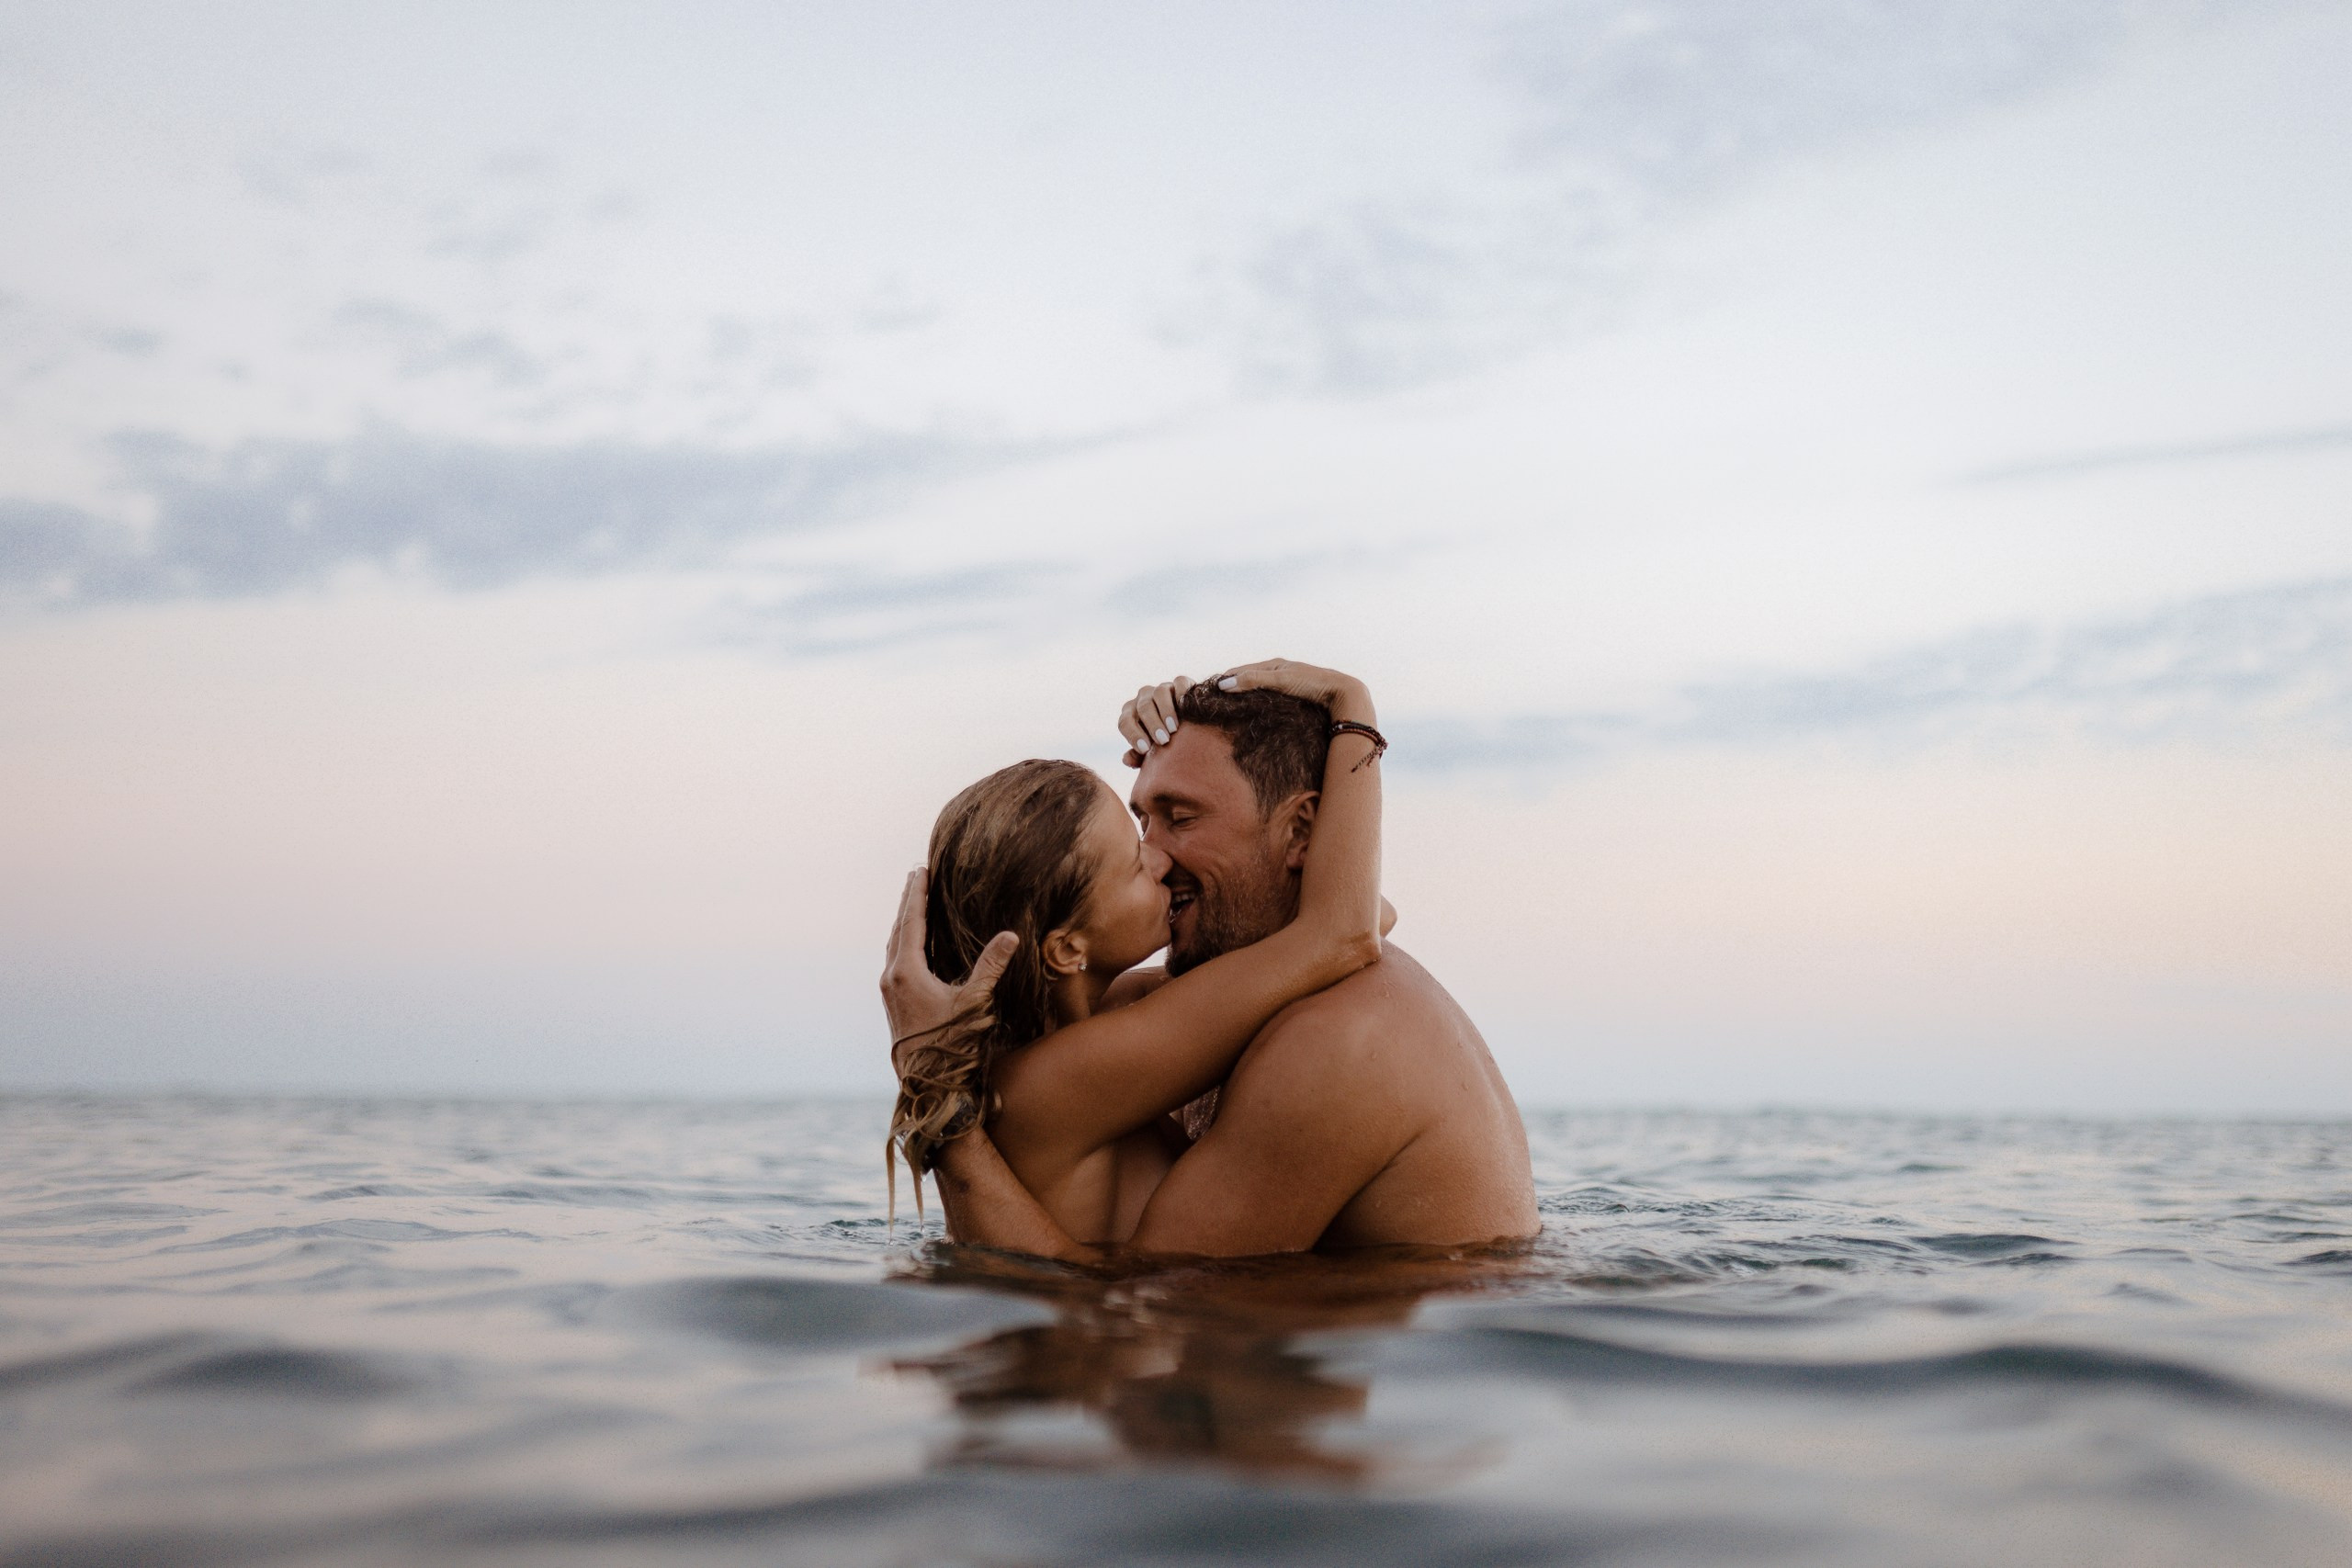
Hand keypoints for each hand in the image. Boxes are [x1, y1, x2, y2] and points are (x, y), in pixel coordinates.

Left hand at [880, 868, 1017, 1074]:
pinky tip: (912, 944)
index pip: (911, 922)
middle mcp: (891, 978)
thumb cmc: (951, 1045)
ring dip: (904, 921)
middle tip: (915, 875)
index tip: (921, 870)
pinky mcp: (893, 1003)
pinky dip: (903, 941)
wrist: (927, 1085)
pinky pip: (895, 960)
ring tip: (913, 902)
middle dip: (908, 901)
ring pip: (893, 945)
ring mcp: (889, 992)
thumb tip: (1011, 935)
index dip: (917, 895)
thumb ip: (991, 967)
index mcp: (905, 972)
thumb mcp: (974, 1003)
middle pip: (898, 929)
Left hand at [1117, 675, 1196, 767]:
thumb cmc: (1164, 741)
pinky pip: (1180, 683)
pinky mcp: (1181, 683)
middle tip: (1163, 740)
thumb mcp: (1152, 751)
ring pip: (1160, 693)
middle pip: (1143, 707)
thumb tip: (1127, 760)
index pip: (1125, 722)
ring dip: (1166, 711)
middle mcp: (1144, 698)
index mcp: (1132, 714)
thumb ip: (1138, 756)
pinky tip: (1187, 710)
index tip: (1145, 750)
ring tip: (1174, 729)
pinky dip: (1182, 694)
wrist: (1189, 726)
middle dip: (1152, 724)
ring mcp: (1162, 688)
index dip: (1133, 735)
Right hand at [1210, 658, 1372, 722]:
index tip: (1207, 691)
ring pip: (1258, 689)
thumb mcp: (1279, 680)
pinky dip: (1256, 703)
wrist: (1341, 692)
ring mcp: (1286, 684)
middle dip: (1231, 688)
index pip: (1239, 670)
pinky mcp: (1294, 696)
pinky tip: (1253, 713)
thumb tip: (1223, 684)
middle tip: (1214, 702)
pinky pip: (1268, 698)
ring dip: (1244, 697)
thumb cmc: (1311, 683)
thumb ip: (1252, 680)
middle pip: (1247, 679)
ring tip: (1229, 709)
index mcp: (1274, 665)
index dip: (1224, 679)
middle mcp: (1279, 672)